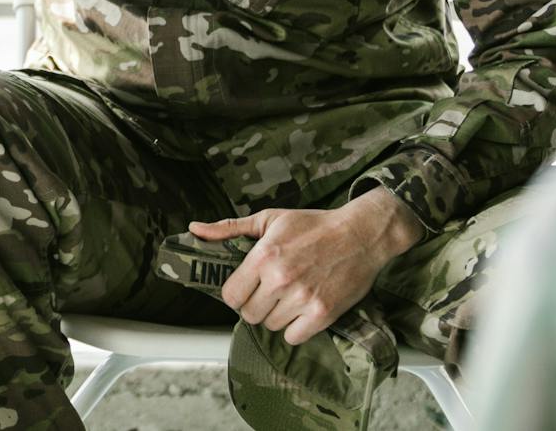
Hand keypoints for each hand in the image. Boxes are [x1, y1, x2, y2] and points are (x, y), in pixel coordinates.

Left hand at [187, 188, 422, 345]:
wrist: (360, 235)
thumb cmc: (313, 225)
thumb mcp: (269, 219)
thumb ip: (229, 228)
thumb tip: (195, 229)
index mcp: (264, 256)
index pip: (230, 295)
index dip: (235, 293)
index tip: (246, 287)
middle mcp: (280, 279)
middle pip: (249, 314)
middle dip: (255, 304)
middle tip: (268, 292)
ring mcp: (302, 299)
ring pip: (270, 326)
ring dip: (275, 315)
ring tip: (288, 297)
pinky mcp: (323, 314)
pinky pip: (293, 337)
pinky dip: (294, 328)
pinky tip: (300, 310)